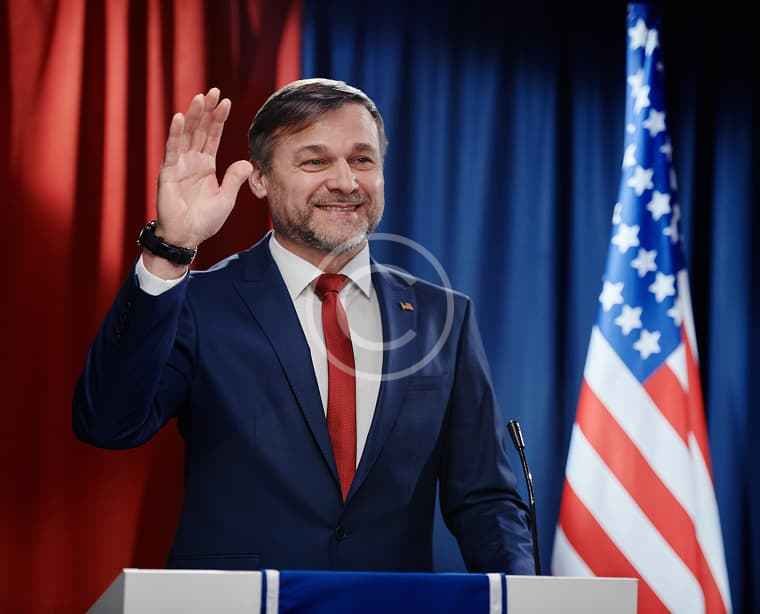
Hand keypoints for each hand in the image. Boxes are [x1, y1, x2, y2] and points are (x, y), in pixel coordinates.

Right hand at [155, 88, 252, 247]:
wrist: (186, 237)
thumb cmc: (204, 220)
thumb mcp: (226, 198)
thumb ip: (235, 178)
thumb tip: (246, 160)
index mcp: (206, 165)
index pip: (213, 136)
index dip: (219, 119)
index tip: (226, 101)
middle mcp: (192, 161)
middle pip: (200, 130)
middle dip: (207, 110)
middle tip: (213, 91)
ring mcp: (179, 165)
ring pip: (186, 135)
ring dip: (193, 116)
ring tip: (199, 97)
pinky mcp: (168, 173)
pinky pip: (172, 150)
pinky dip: (175, 134)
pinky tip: (179, 118)